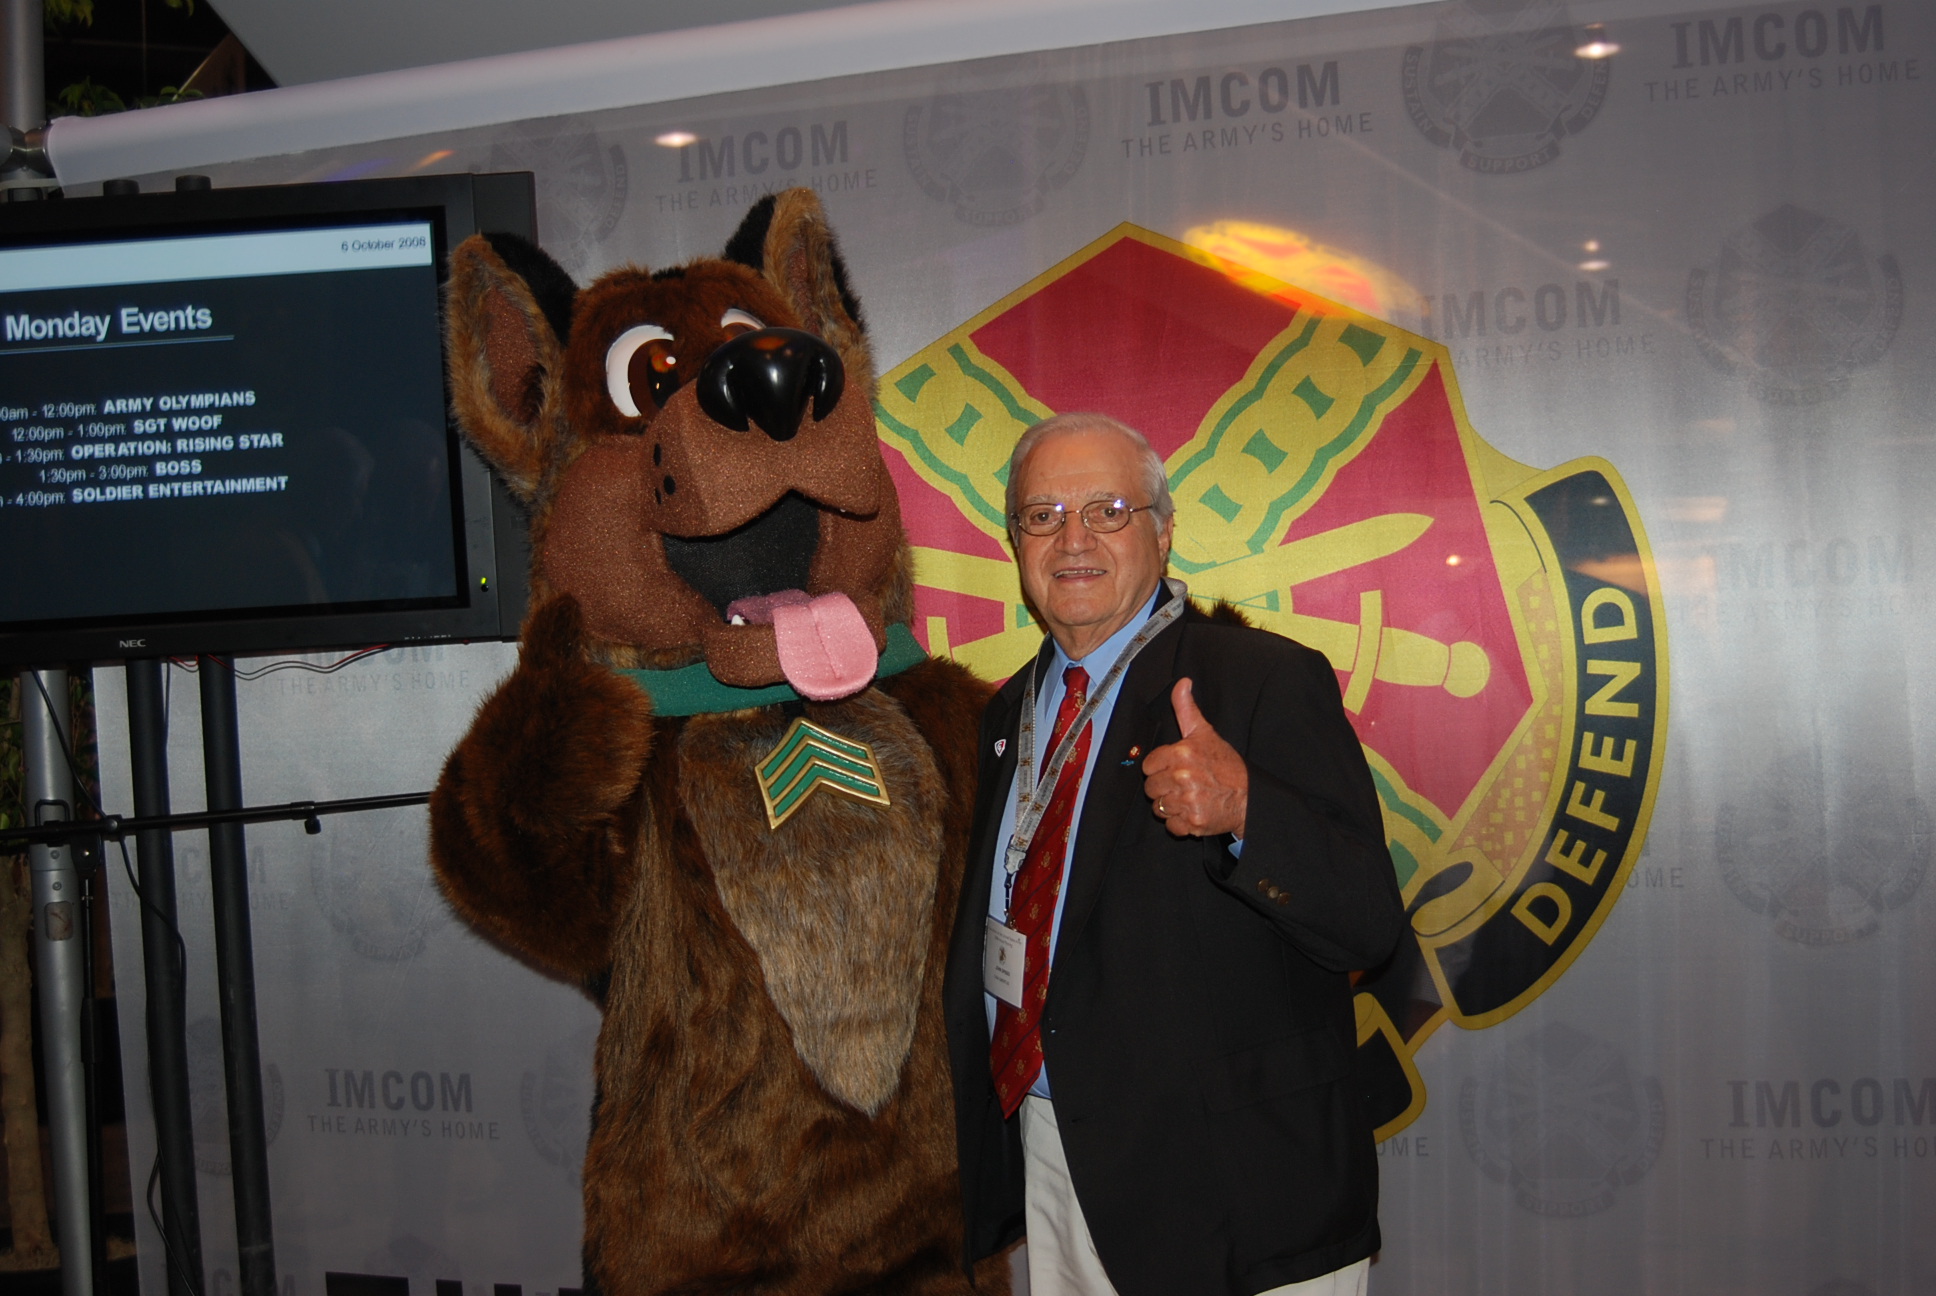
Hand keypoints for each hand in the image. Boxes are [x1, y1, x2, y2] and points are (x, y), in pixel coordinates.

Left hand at [1141, 678, 1247, 838]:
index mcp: (1182, 753)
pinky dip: (1180, 823)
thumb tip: (1182, 683)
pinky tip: (1193, 812)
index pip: (1149, 765)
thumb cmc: (1226, 766)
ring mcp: (1188, 800)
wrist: (1249, 798)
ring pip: (1159, 807)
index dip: (1160, 768)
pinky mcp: (1193, 821)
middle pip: (1151, 788)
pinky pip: (1171, 825)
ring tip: (1189, 798)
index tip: (1174, 769)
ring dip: (1171, 806)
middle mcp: (1182, 776)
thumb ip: (1186, 709)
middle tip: (1183, 785)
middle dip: (1164, 788)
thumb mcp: (1205, 733)